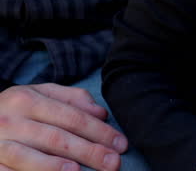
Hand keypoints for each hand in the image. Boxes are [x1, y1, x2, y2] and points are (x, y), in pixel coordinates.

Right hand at [0, 83, 126, 170]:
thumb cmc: (14, 109)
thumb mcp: (38, 94)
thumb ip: (70, 99)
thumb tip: (101, 114)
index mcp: (27, 99)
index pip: (72, 117)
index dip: (99, 131)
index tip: (120, 144)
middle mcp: (11, 120)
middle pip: (57, 138)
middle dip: (89, 151)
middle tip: (114, 163)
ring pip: (28, 156)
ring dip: (55, 166)